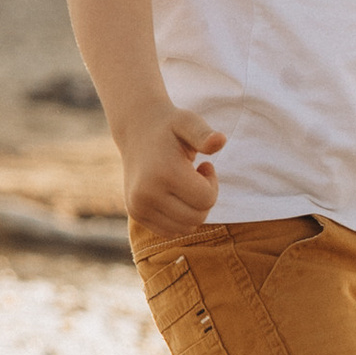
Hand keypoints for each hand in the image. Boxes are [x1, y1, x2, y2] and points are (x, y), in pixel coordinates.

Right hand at [122, 106, 225, 231]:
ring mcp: (138, 206)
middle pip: (197, 217)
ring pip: (185, 228)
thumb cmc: (170, 127)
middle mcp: (146, 194)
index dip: (213, 184)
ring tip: (185, 185)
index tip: (205, 166)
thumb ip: (204, 133)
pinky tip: (174, 195)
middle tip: (196, 176)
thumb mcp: (188, 123)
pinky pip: (171, 231)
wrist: (137, 131)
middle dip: (205, 199)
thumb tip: (219, 141)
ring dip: (193, 210)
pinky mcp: (136, 214)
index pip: (206, 199)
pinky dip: (180, 218)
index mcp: (163, 173)